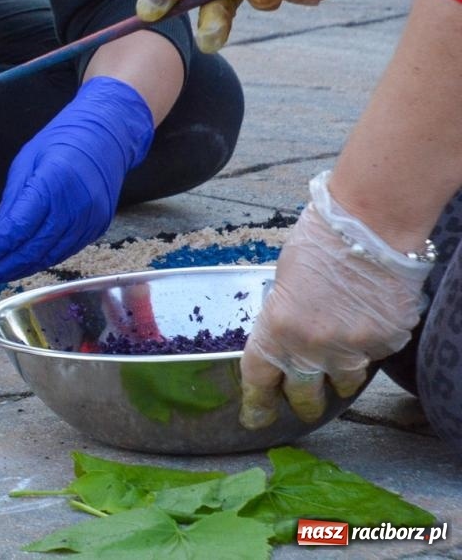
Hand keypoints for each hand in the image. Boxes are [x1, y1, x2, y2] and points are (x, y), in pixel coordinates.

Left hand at [0, 77, 153, 294]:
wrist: (106, 137)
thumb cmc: (60, 142)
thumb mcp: (25, 163)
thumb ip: (11, 202)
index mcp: (53, 184)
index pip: (17, 229)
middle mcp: (75, 207)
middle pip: (32, 250)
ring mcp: (90, 221)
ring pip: (48, 257)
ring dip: (17, 271)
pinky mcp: (97, 228)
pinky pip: (63, 252)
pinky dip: (38, 262)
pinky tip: (19, 267)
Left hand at [240, 172, 432, 427]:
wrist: (371, 226)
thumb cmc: (319, 241)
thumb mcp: (283, 280)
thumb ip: (283, 315)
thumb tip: (287, 333)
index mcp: (277, 329)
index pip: (259, 377)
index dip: (257, 401)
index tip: (255, 417)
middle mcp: (314, 347)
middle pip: (304, 393)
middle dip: (302, 402)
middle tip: (302, 405)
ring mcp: (355, 348)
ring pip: (345, 382)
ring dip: (339, 378)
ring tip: (338, 364)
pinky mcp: (388, 343)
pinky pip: (374, 357)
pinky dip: (369, 348)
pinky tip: (367, 325)